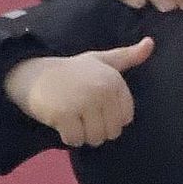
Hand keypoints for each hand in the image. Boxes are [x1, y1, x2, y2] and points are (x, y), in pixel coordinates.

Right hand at [4, 38, 152, 146]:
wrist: (32, 74)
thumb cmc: (71, 71)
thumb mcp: (101, 61)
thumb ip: (127, 56)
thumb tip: (151, 43)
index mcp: (114, 80)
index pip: (125, 119)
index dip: (109, 118)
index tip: (95, 105)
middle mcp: (102, 90)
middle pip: (111, 132)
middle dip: (96, 129)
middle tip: (80, 112)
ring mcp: (83, 102)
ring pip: (95, 139)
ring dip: (82, 135)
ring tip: (72, 117)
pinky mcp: (65, 115)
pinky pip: (75, 140)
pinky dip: (68, 137)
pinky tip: (61, 122)